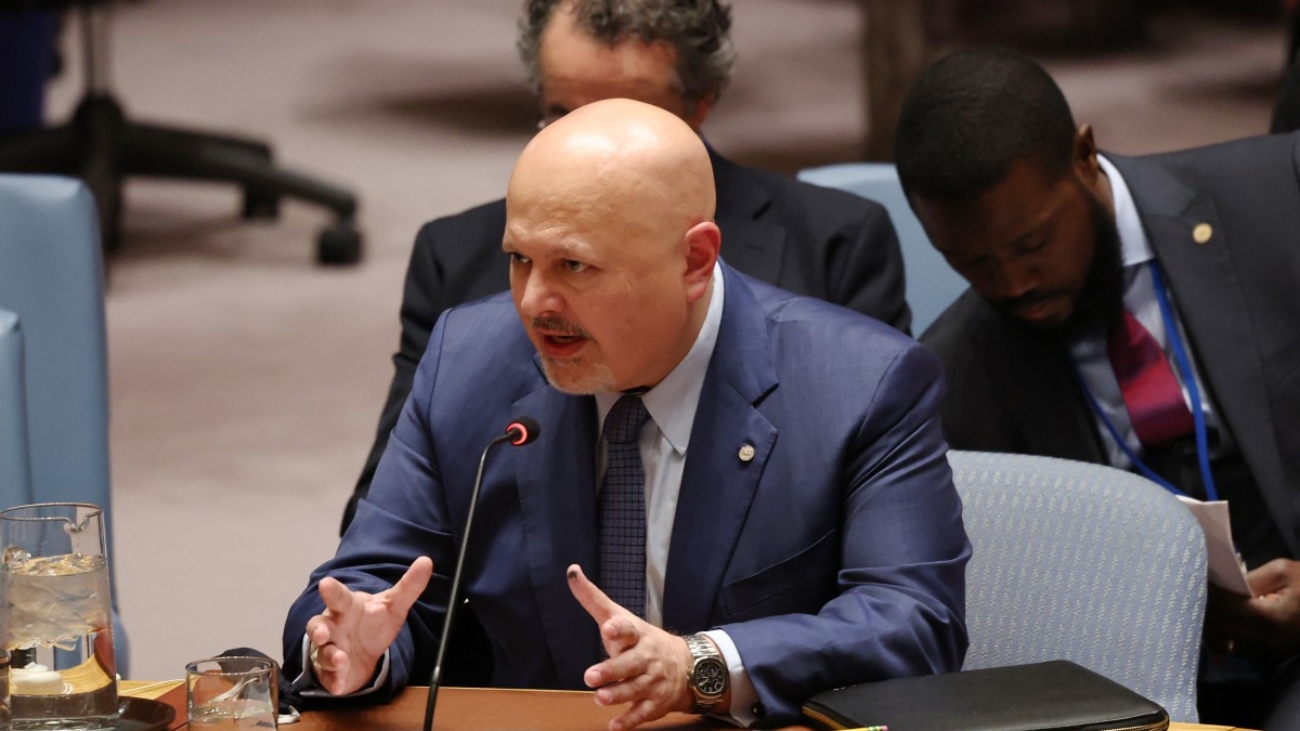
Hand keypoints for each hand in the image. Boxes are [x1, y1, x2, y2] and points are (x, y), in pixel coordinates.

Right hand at [305, 556, 433, 694]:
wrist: (364, 652)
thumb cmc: (373, 622)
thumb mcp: (394, 605)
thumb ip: (408, 586)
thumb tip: (426, 561)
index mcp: (347, 607)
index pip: (339, 597)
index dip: (332, 590)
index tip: (326, 583)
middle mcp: (333, 627)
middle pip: (320, 625)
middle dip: (319, 629)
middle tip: (322, 632)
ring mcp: (329, 649)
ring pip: (323, 652)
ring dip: (330, 656)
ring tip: (340, 659)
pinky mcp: (330, 672)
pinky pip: (328, 676)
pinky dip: (332, 681)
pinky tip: (338, 686)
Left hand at [566, 565, 696, 730]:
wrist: (684, 665)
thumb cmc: (640, 639)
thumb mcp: (619, 616)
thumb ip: (593, 598)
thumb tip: (571, 571)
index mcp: (636, 635)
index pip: (628, 629)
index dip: (619, 629)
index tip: (608, 627)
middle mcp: (646, 658)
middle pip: (629, 664)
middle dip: (611, 671)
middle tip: (590, 676)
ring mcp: (652, 681)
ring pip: (635, 689)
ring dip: (618, 695)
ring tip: (599, 698)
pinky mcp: (655, 702)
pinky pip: (642, 713)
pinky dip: (629, 720)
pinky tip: (614, 725)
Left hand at [1205, 558, 1299, 662]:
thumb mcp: (1283, 571)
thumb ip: (1251, 578)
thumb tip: (1223, 584)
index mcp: (1272, 619)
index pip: (1226, 608)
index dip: (1211, 593)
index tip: (1202, 579)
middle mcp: (1267, 642)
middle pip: (1219, 628)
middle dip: (1207, 608)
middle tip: (1200, 591)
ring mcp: (1267, 654)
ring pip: (1222, 644)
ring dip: (1211, 625)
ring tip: (1208, 606)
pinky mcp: (1268, 659)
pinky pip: (1235, 650)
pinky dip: (1223, 636)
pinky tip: (1221, 620)